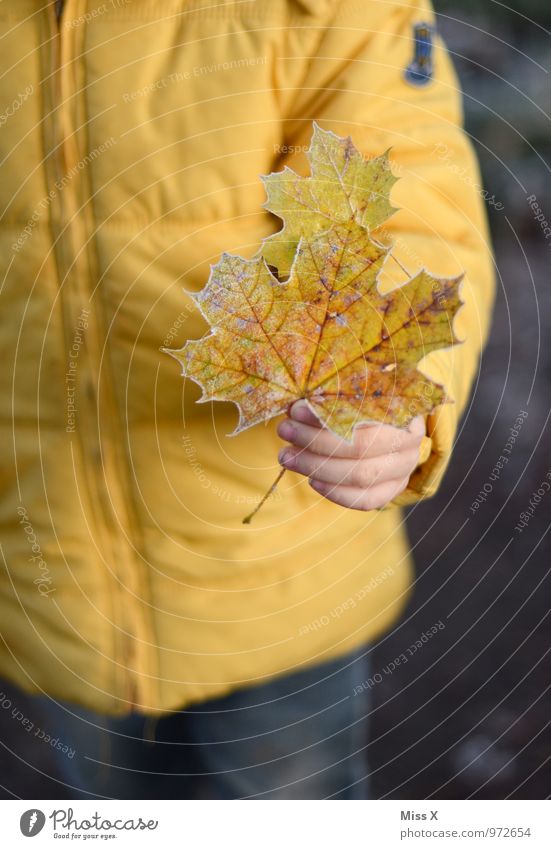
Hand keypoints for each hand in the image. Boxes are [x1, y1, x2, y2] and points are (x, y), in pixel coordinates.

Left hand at [276, 401, 425, 510]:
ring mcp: (403, 472)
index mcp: (405, 413)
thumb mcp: (358, 394)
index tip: (297, 409)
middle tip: (285, 431)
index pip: (365, 416)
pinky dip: (335, 492)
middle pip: (360, 449)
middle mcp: (409, 446)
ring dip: (317, 467)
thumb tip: (296, 408)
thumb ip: (335, 399)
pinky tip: (312, 480)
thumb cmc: (369, 405)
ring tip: (287, 455)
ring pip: (360, 476)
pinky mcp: (391, 491)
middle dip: (315, 442)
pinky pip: (363, 500)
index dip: (327, 415)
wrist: (393, 428)